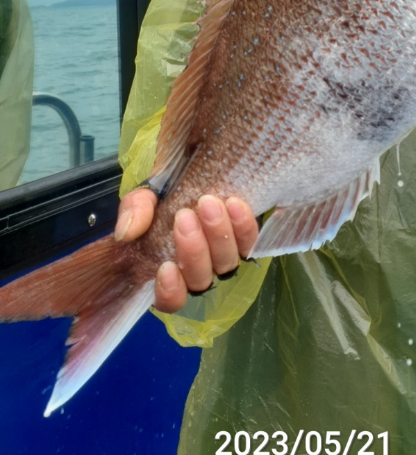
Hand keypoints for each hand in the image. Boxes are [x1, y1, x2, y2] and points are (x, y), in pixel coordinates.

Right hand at [114, 189, 258, 311]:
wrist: (200, 157)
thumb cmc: (170, 180)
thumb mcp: (147, 189)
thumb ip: (136, 208)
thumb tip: (127, 233)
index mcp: (167, 262)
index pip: (170, 298)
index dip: (169, 291)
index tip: (166, 267)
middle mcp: (197, 265)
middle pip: (200, 280)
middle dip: (192, 251)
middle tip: (184, 216)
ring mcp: (223, 252)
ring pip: (226, 264)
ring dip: (217, 236)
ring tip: (208, 203)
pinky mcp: (245, 236)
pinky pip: (249, 242)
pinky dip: (242, 226)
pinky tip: (233, 204)